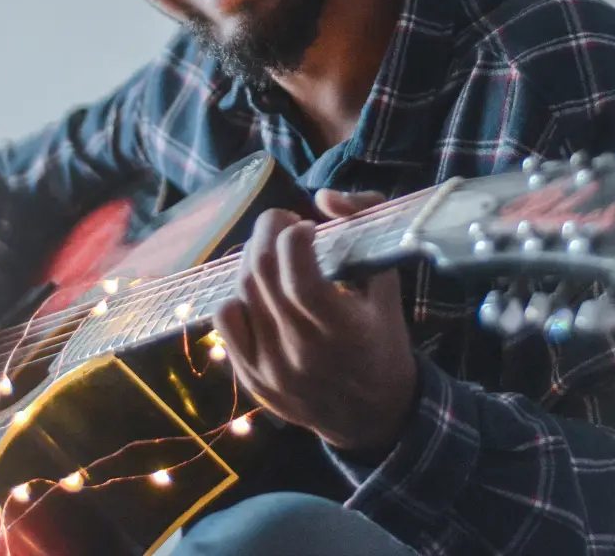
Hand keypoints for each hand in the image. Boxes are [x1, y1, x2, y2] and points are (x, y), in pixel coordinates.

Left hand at [214, 190, 417, 456]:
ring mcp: (271, 368)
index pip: (298, 274)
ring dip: (252, 257)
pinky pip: (226, 322)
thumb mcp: (388, 283)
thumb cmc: (383, 341)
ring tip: (272, 251)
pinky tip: (258, 290)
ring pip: (242, 291)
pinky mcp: (251, 379)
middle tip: (283, 222)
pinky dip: (237, 294)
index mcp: (341, 330)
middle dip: (268, 231)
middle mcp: (301, 351)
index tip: (307, 226)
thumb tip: (324, 197)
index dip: (294, 236)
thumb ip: (364, 227)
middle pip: (262, 273)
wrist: (373, 417)